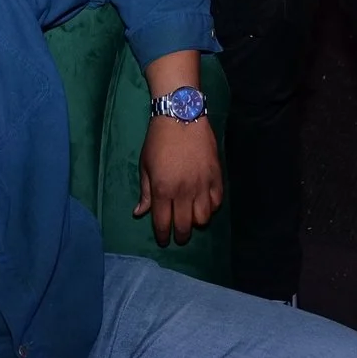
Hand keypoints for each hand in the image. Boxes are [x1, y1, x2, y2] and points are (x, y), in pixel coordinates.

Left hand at [135, 114, 223, 245]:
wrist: (181, 117)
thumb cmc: (158, 141)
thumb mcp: (145, 166)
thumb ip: (145, 192)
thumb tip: (139, 213)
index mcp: (163, 189)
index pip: (163, 222)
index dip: (162, 235)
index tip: (163, 240)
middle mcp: (183, 191)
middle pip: (184, 225)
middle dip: (180, 235)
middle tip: (178, 237)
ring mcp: (202, 184)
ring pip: (204, 217)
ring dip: (197, 223)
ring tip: (192, 220)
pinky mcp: (216, 176)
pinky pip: (217, 202)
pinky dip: (211, 208)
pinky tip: (205, 206)